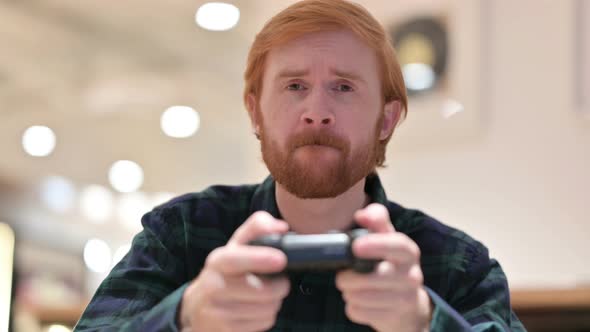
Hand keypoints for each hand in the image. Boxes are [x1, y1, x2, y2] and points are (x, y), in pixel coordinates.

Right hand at [179, 211, 289, 331]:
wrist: (197, 307)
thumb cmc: (226, 272)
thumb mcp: (236, 247)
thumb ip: (258, 228)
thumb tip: (281, 226)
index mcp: (218, 261)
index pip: (235, 259)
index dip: (259, 258)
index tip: (281, 259)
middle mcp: (213, 286)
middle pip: (260, 290)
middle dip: (279, 286)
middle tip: (280, 282)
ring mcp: (217, 312)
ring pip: (266, 309)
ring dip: (274, 303)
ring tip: (266, 296)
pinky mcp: (225, 331)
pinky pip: (262, 323)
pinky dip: (266, 317)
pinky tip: (257, 310)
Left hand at [336, 204, 431, 331]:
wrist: (409, 306)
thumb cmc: (391, 265)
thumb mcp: (386, 239)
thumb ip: (375, 221)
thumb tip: (362, 214)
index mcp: (408, 252)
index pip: (397, 245)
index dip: (376, 244)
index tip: (355, 246)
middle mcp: (411, 275)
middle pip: (376, 276)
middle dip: (349, 276)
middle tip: (342, 276)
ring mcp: (405, 299)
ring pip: (363, 296)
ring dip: (349, 292)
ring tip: (351, 288)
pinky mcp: (394, 319)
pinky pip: (360, 312)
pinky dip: (352, 307)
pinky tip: (359, 302)